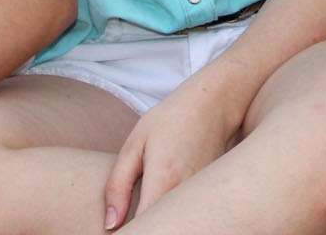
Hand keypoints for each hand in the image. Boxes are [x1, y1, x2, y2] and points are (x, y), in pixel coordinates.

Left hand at [104, 76, 240, 227]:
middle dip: (147, 230)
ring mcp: (204, 197)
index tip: (118, 229)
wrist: (214, 104)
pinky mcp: (212, 197)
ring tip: (150, 201)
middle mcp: (187, 193)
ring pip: (178, 225)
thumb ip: (118, 185)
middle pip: (164, 229)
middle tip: (129, 220)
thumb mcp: (135, 144)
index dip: (129, 233)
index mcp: (163, 179)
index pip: (145, 228)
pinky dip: (178, 216)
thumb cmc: (169, 120)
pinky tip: (169, 202)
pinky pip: (190, 217)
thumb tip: (110, 225)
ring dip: (163, 223)